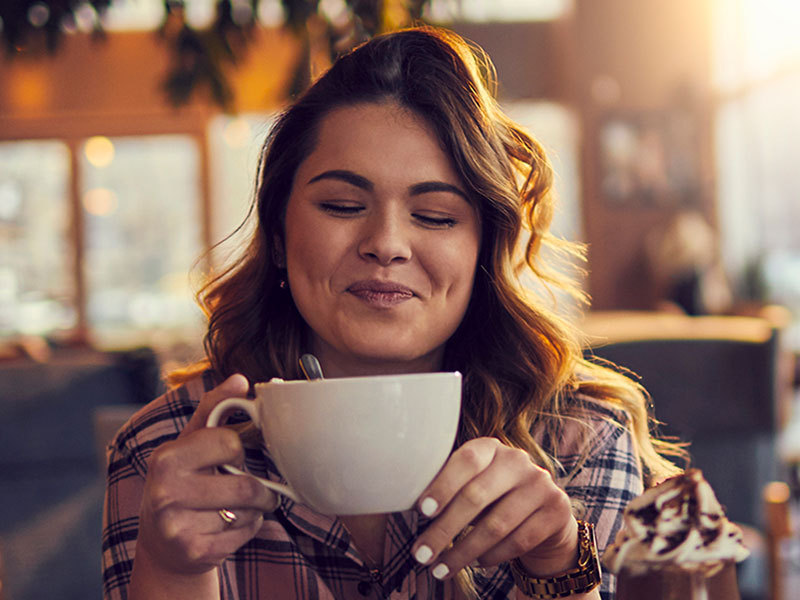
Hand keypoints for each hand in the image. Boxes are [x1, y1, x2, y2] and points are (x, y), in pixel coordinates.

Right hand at [135, 374, 278, 575]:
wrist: (163, 545)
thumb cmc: (183, 482)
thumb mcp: (190, 443)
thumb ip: (213, 408)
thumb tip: (239, 379)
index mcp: (166, 458)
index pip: (230, 443)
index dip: (239, 449)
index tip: (233, 455)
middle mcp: (166, 492)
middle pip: (245, 485)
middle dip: (260, 488)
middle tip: (255, 488)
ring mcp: (177, 526)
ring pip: (248, 511)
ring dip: (255, 510)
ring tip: (242, 507)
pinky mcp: (194, 552)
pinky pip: (244, 534)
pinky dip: (248, 529)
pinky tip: (230, 527)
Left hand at [411, 437, 578, 580]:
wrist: (544, 513)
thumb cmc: (492, 497)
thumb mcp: (473, 484)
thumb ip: (448, 488)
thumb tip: (404, 502)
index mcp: (491, 448)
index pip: (466, 460)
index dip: (443, 485)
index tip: (421, 511)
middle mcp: (518, 461)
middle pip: (476, 497)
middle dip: (444, 530)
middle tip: (421, 554)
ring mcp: (541, 484)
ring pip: (496, 525)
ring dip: (463, 552)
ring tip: (440, 568)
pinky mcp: (557, 510)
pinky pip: (518, 541)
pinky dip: (492, 556)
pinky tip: (476, 563)